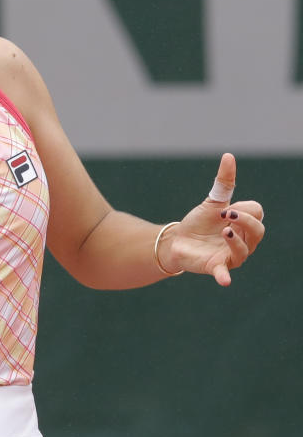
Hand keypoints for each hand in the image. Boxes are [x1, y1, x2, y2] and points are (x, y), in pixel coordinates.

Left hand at [160, 153, 264, 285]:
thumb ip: (223, 182)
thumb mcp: (211, 201)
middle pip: (258, 231)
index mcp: (243, 223)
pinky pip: (224, 274)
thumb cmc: (199, 222)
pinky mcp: (215, 266)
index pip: (257, 213)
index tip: (226, 208)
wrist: (177, 240)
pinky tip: (225, 280)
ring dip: (236, 241)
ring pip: (245, 250)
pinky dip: (224, 276)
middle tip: (226, 214)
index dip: (245, 208)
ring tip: (224, 231)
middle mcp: (242, 240)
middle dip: (245, 221)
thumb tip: (228, 156)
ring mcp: (230, 255)